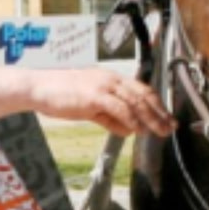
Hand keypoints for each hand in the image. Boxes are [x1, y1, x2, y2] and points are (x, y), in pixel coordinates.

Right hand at [28, 68, 176, 136]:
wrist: (38, 88)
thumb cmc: (59, 95)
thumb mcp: (88, 107)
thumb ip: (108, 117)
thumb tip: (127, 130)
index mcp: (109, 78)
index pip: (140, 89)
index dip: (156, 104)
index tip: (166, 117)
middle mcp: (109, 79)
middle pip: (143, 94)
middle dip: (159, 112)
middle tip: (170, 126)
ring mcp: (102, 86)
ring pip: (135, 101)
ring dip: (150, 118)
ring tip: (159, 131)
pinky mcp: (94, 96)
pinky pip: (119, 108)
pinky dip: (131, 120)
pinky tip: (137, 130)